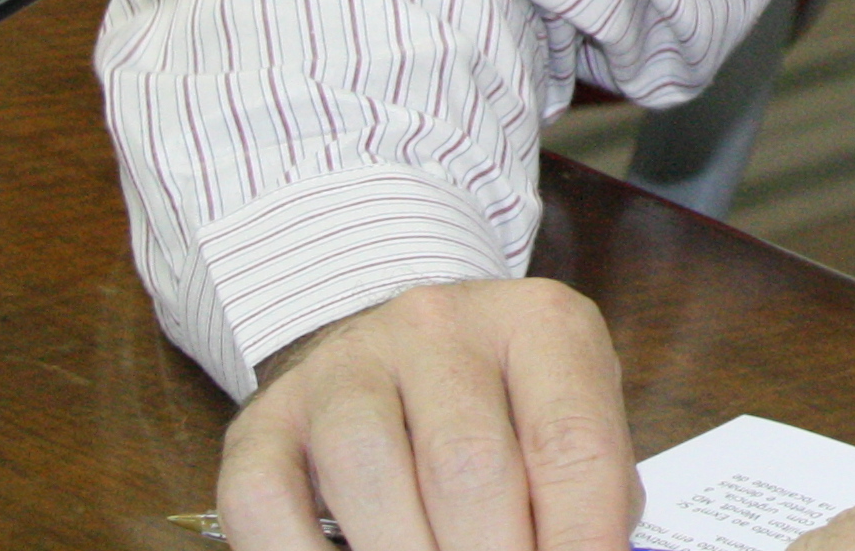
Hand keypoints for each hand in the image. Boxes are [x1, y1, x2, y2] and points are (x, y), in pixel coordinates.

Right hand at [219, 280, 635, 550]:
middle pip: (467, 465)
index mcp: (538, 325)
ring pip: (366, 473)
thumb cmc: (508, 412)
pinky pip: (267, 499)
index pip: (571, 443)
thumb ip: (587, 499)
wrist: (403, 355)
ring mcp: (343, 366)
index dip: (580, 537)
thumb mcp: (568, 429)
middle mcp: (437, 327)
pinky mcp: (267, 417)